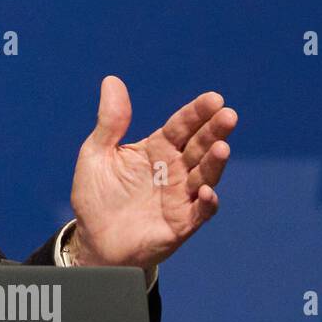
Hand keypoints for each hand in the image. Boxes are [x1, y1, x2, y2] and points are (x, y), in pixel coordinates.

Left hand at [67, 76, 236, 270]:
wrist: (94, 241)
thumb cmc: (97, 196)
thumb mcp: (96, 154)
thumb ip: (110, 121)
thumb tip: (111, 80)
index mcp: (156, 149)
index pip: (180, 127)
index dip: (196, 113)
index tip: (213, 98)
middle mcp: (175, 170)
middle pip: (198, 147)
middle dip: (214, 131)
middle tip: (227, 115)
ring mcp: (180, 197)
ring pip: (204, 176)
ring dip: (214, 163)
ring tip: (221, 147)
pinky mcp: (180, 224)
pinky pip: (198, 213)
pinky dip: (205, 203)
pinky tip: (207, 191)